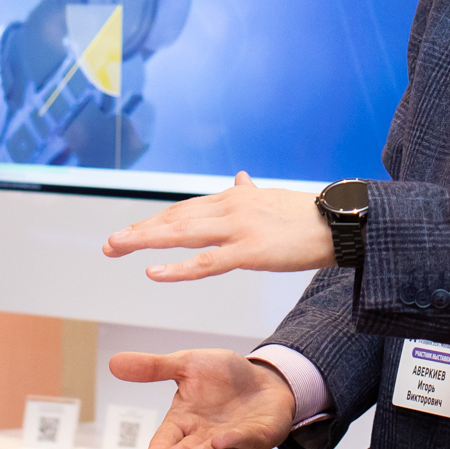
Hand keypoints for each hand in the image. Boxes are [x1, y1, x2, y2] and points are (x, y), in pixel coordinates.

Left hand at [102, 172, 332, 279]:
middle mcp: (230, 207)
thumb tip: (240, 176)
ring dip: (145, 240)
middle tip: (109, 245)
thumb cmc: (307, 215)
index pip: (184, 209)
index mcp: (234, 198)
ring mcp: (238, 228)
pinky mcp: (250, 251)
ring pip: (181, 234)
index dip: (155, 221)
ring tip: (117, 248)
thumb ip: (250, 191)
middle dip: (139, 231)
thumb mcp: (271, 198)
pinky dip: (178, 268)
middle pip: (174, 219)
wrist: (340, 222)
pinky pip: (207, 262)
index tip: (131, 232)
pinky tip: (154, 272)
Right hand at [107, 349, 295, 448]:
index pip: (166, 438)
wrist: (263, 378)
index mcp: (184, 420)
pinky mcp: (255, 438)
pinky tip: (226, 438)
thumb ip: (154, 368)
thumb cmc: (223, 378)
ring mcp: (230, 441)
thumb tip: (114, 362)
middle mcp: (204, 435)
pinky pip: (245, 442)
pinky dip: (235, 441)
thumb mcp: (187, 365)